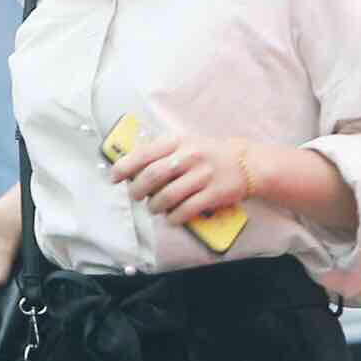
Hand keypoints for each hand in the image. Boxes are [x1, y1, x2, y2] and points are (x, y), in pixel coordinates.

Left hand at [111, 134, 249, 225]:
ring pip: (167, 196)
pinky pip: (186, 210)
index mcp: (177, 142)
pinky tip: (171, 218)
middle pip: (152, 177)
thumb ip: (161, 153)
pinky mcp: (213, 194)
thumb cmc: (208, 154)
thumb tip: (131, 169)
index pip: (143, 154)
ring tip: (155, 208)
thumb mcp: (185, 144)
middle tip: (136, 197)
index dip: (124, 167)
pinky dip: (173, 218)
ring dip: (155, 206)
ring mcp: (202, 176)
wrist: (246, 163)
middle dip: (137, 191)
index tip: (113, 178)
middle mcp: (189, 157)